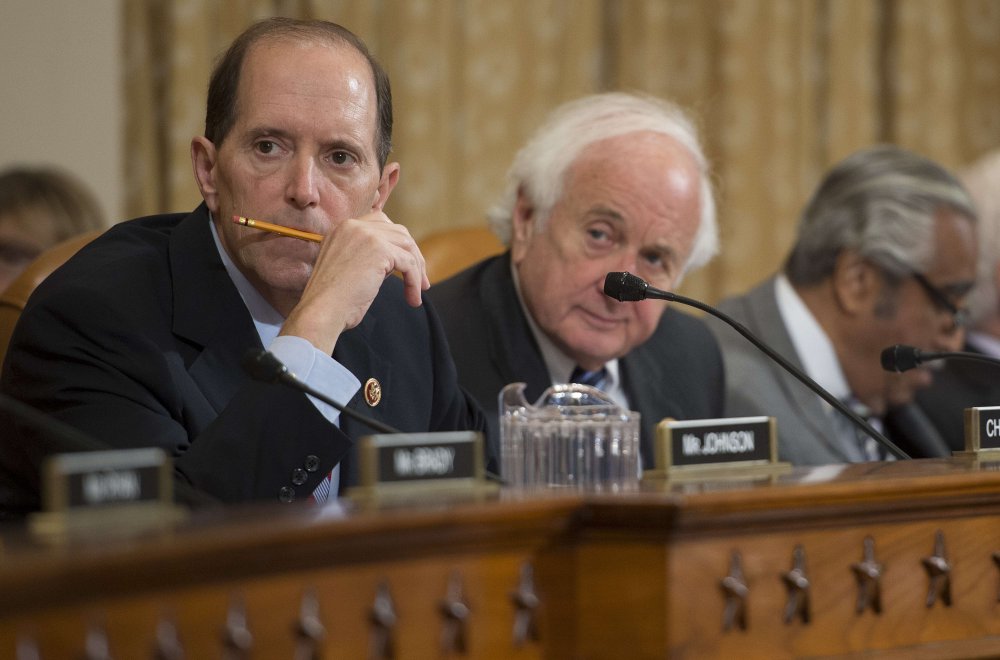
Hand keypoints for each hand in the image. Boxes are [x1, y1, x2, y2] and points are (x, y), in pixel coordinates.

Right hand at [281, 211, 427, 353]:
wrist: (321, 311)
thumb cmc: (331, 301)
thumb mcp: (346, 268)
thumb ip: (366, 256)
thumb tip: (395, 262)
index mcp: (342, 228)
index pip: (380, 223)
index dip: (397, 243)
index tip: (405, 264)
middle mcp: (353, 226)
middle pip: (398, 231)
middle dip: (413, 255)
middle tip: (420, 280)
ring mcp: (367, 235)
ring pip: (407, 246)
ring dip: (417, 270)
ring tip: (418, 291)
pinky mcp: (380, 249)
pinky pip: (409, 263)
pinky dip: (415, 281)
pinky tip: (413, 298)